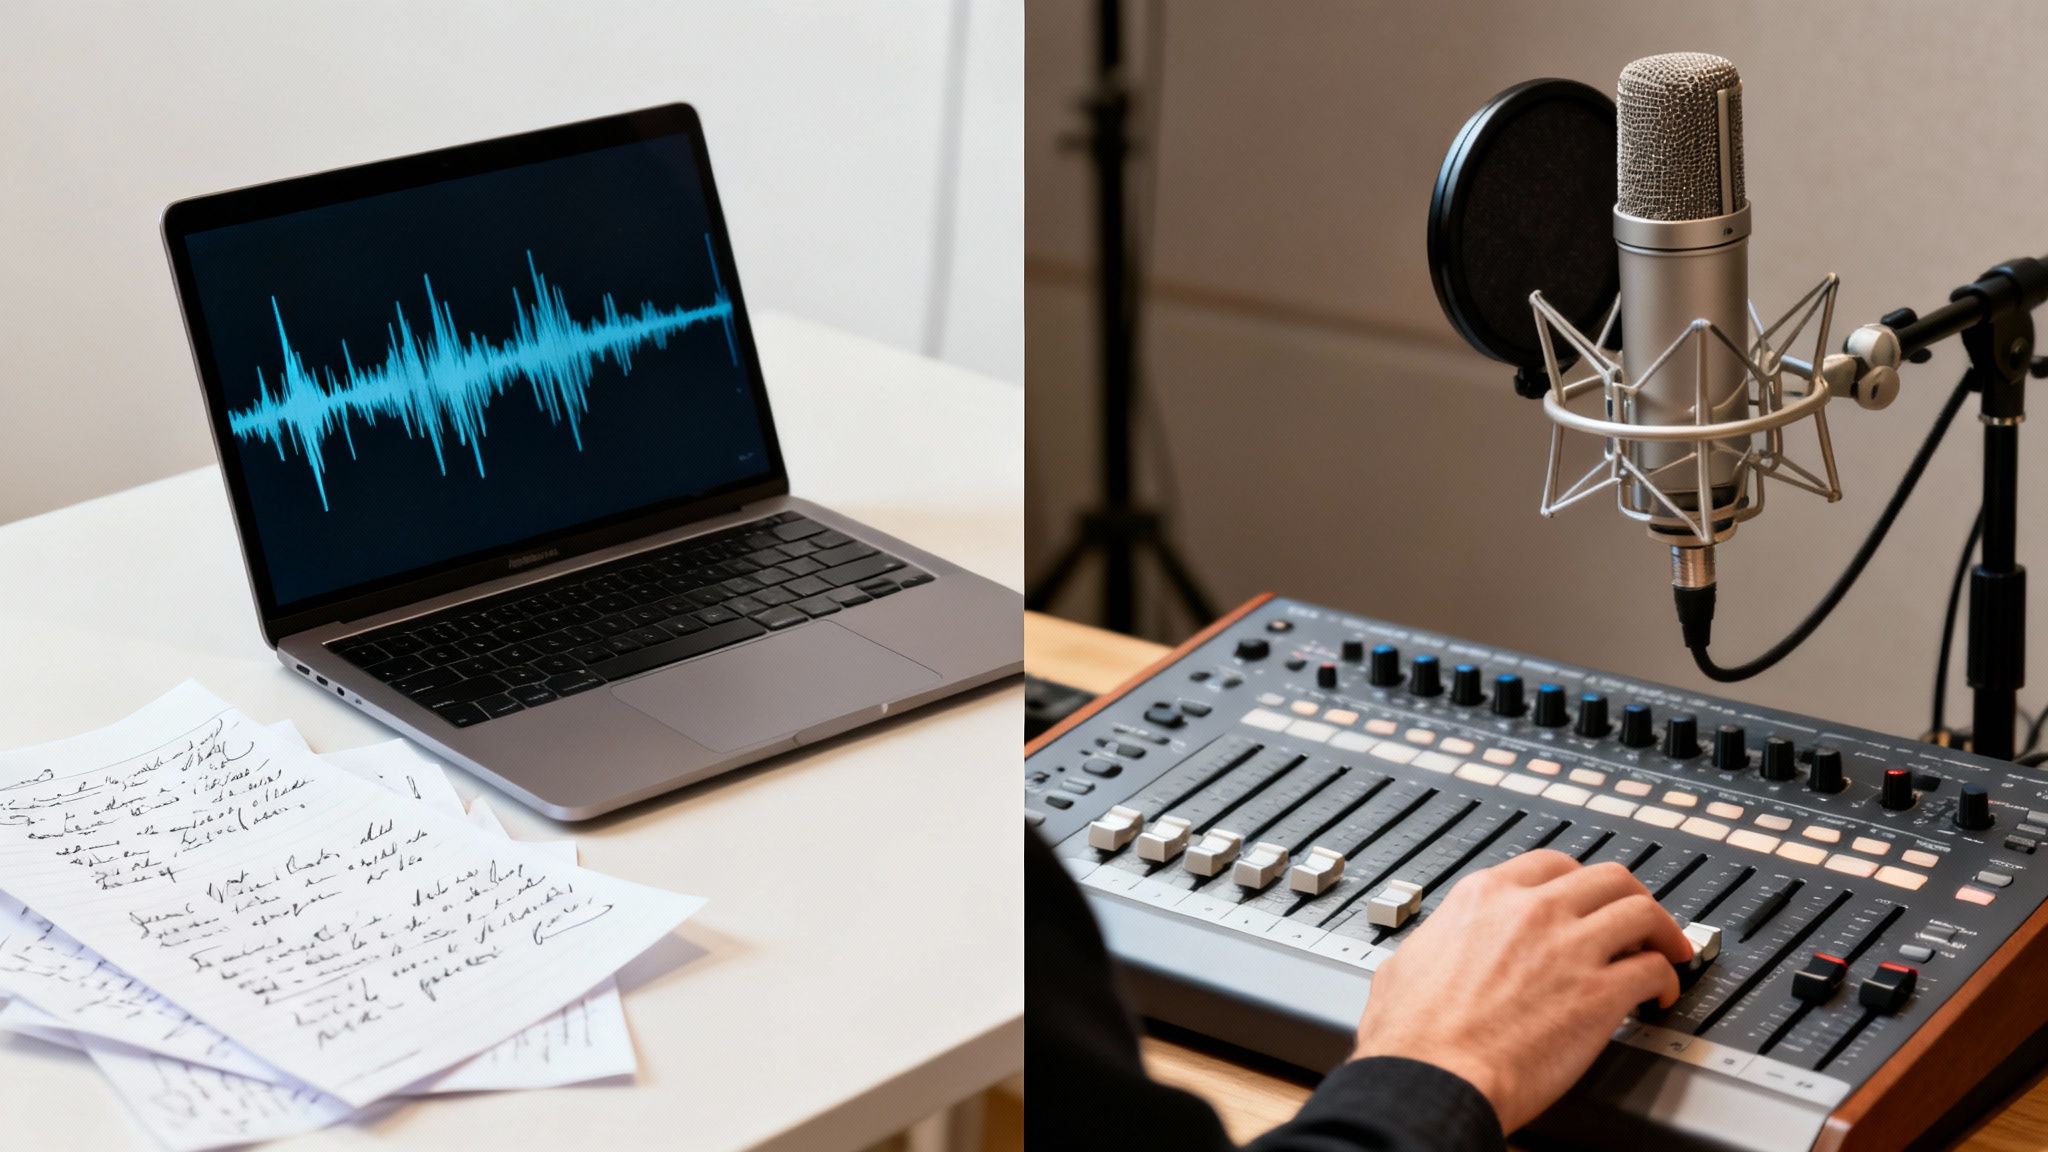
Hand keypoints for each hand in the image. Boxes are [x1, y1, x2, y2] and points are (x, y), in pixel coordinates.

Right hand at [1348, 849, 1692, 1132]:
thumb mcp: (1408, 961)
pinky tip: (1659, 997)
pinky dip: (1666, 980)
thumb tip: (1438, 951)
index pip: (1550, 864)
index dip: (1578, 881)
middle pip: (1608, 877)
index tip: (1587, 899)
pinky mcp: (1600, 994)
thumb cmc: (1412, 1035)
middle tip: (1640, 920)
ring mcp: (1570, 948)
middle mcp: (1532, 911)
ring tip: (1667, 951)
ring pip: (1642, 911)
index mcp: (1485, 897)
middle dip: (1630, 897)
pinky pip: (1654, 970)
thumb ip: (1439, 942)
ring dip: (1661, 930)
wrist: (1432, 1077)